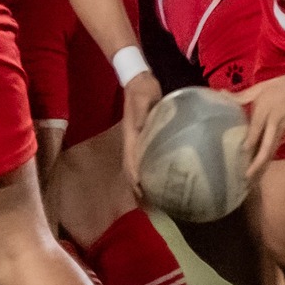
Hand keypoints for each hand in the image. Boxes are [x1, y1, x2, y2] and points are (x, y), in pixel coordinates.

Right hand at [120, 72, 160, 192]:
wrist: (138, 79)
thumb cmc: (142, 89)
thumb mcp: (144, 97)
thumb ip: (143, 111)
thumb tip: (143, 129)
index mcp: (131, 134)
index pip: (130, 159)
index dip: (135, 176)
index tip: (141, 191)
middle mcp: (131, 141)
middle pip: (130, 169)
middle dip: (136, 187)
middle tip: (148, 205)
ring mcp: (135, 141)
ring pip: (134, 167)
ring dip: (139, 183)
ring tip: (151, 200)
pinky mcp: (142, 138)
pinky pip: (141, 159)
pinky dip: (144, 172)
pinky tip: (154, 179)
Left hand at [237, 76, 284, 178]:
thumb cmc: (280, 86)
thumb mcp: (260, 88)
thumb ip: (240, 96)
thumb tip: (221, 94)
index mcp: (264, 113)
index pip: (255, 133)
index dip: (248, 145)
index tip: (239, 155)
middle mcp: (273, 125)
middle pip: (266, 149)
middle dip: (257, 165)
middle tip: (247, 177)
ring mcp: (282, 131)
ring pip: (272, 151)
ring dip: (263, 165)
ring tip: (252, 177)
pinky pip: (276, 147)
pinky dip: (269, 157)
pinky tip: (262, 164)